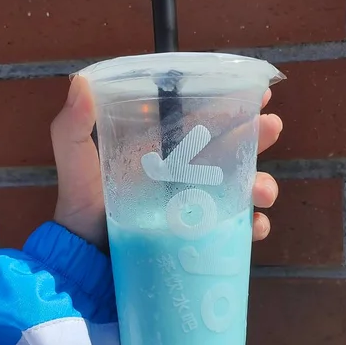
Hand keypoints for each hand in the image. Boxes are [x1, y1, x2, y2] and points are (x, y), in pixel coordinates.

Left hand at [51, 76, 282, 248]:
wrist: (86, 261)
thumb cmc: (81, 210)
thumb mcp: (76, 163)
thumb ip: (73, 127)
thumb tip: (81, 83)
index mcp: (162, 151)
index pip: (201, 122)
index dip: (231, 107)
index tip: (257, 97)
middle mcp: (184, 174)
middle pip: (229, 151)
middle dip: (256, 138)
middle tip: (272, 130)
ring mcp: (194, 207)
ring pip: (239, 188)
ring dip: (260, 184)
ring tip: (263, 191)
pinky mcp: (199, 238)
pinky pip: (234, 229)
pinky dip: (251, 227)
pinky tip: (256, 227)